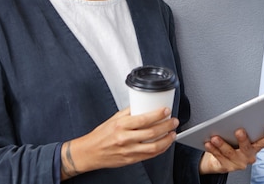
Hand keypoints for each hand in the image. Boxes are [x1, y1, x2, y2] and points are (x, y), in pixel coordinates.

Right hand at [60, 107, 178, 179]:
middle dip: (167, 126)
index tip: (166, 110)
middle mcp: (125, 138)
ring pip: (153, 147)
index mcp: (121, 125)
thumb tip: (143, 103)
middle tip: (174, 121)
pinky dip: (160, 150)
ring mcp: (128, 151)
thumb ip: (129, 111)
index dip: (158, 115)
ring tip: (173, 133)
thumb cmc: (101, 135)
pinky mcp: (130, 160)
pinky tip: (165, 144)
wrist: (89, 152)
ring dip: (167, 139)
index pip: (144, 119)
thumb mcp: (113, 119)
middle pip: (152, 132)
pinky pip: (149, 156)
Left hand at [198, 127, 263, 174]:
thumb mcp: (242, 134)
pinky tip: (208, 143)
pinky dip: (213, 149)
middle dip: (243, 139)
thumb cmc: (234, 142)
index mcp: (256, 145)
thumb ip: (245, 127)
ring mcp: (238, 162)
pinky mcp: (227, 167)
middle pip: (247, 147)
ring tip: (215, 137)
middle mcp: (249, 156)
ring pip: (230, 153)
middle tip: (239, 130)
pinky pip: (219, 157)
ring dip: (222, 144)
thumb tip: (239, 115)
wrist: (221, 159)